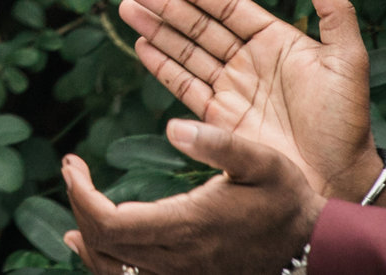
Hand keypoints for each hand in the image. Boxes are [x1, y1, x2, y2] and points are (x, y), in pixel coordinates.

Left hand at [62, 121, 322, 274]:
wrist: (313, 248)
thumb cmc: (286, 199)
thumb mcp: (261, 160)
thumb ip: (216, 141)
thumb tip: (171, 125)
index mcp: (187, 226)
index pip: (107, 223)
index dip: (79, 195)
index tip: (72, 164)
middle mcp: (178, 260)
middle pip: (102, 245)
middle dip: (78, 204)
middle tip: (73, 171)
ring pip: (112, 270)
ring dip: (87, 240)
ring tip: (76, 204)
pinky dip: (104, 264)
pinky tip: (92, 246)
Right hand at [119, 0, 384, 203]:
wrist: (336, 180)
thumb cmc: (346, 121)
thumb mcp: (348, 62)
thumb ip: (336, 13)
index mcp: (276, 41)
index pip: (227, 7)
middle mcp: (248, 61)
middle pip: (198, 25)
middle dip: (164, 4)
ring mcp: (231, 90)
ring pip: (185, 51)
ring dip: (156, 29)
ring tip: (127, 8)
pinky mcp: (219, 120)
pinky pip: (184, 86)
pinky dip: (162, 66)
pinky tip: (141, 45)